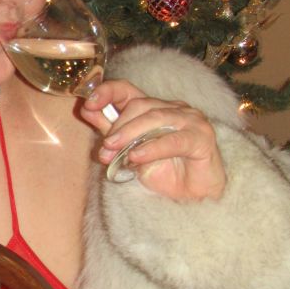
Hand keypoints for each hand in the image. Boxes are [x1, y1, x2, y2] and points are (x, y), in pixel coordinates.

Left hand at [81, 79, 225, 201]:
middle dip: (118, 126)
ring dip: (130, 135)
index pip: (128, 90)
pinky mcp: (202, 138)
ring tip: (114, 151)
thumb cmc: (164, 172)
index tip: (88, 104)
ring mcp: (191, 120)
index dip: (107, 92)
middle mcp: (173, 108)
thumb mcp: (129, 152)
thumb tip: (87, 110)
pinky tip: (137, 157)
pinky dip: (152, 148)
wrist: (193, 198)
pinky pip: (173, 140)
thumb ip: (111, 131)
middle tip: (105, 147)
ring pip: (155, 119)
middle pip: (140, 105)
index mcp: (154, 108)